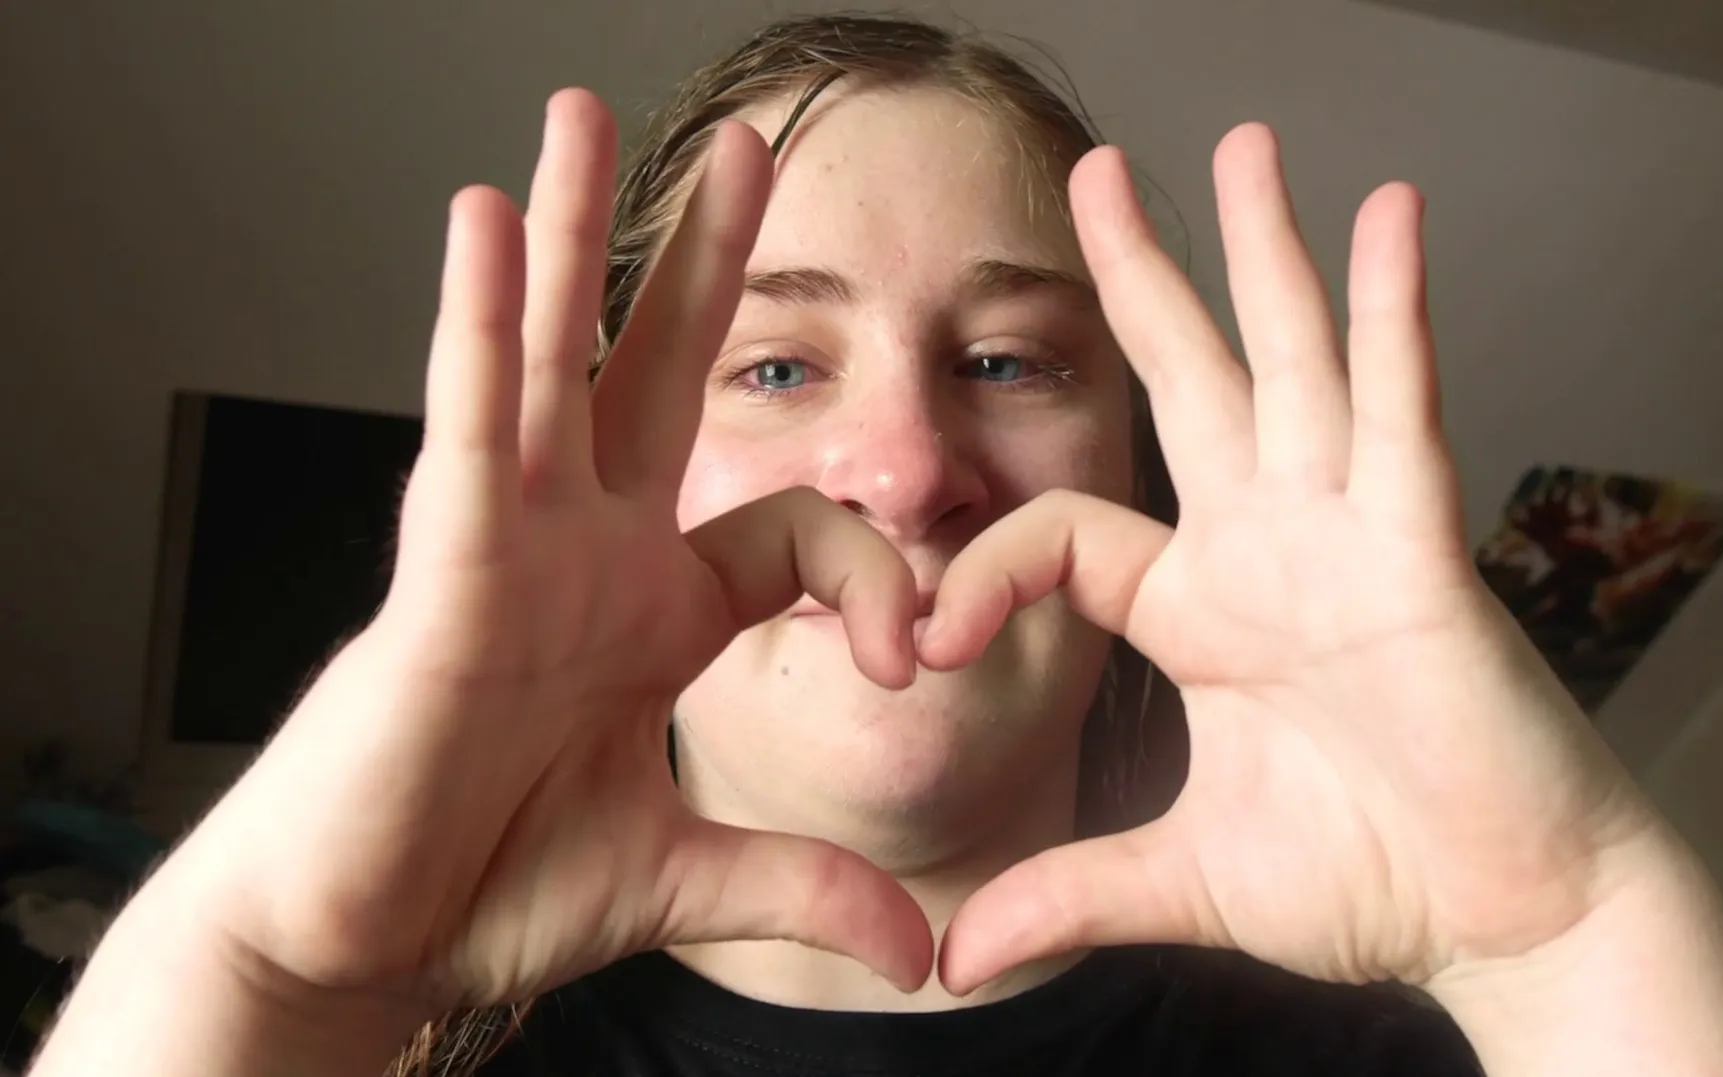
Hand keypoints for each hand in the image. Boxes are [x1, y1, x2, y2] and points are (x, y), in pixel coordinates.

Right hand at [161, 90, 933, 1012]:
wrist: (369, 943)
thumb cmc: (489, 886)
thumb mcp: (683, 875)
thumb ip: (803, 887)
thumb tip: (924, 956)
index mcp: (653, 609)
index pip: (795, 532)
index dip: (872, 578)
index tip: (905, 660)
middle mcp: (584, 553)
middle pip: (655, 376)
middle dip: (702, 263)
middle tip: (752, 151)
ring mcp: (509, 549)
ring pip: (545, 364)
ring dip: (567, 236)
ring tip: (575, 117)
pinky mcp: (440, 574)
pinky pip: (465, 429)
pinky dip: (473, 327)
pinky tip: (485, 225)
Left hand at [928, 124, 1660, 992]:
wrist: (1503, 922)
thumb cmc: (1371, 882)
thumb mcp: (1180, 880)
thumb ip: (1068, 896)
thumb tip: (953, 962)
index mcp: (1202, 611)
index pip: (1066, 535)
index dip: (983, 574)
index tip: (923, 644)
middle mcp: (1270, 550)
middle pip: (1191, 382)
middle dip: (1145, 274)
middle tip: (1096, 171)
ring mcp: (1348, 540)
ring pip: (1294, 365)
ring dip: (1266, 252)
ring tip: (1239, 142)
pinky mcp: (1421, 556)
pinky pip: (1401, 416)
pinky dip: (1396, 317)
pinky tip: (1388, 217)